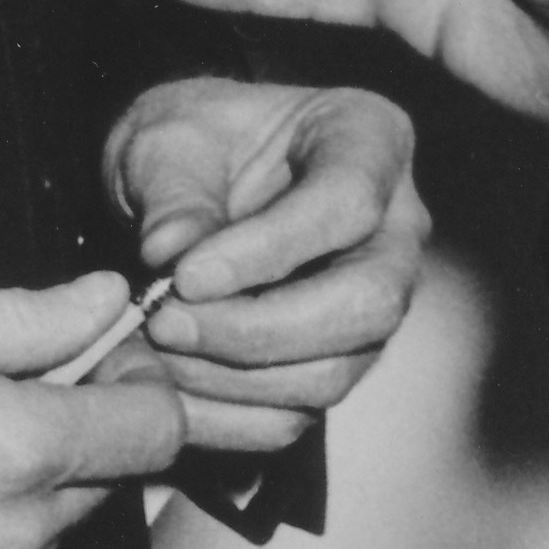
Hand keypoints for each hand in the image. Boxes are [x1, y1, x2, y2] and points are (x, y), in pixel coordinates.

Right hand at [0, 268, 185, 548]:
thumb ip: (24, 314)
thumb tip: (106, 302)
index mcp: (12, 450)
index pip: (155, 430)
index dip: (137, 381)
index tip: (99, 356)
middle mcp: (3, 542)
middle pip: (102, 487)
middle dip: (72, 434)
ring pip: (42, 543)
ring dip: (18, 497)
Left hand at [101, 78, 429, 454]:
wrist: (188, 179)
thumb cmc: (194, 140)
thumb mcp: (168, 136)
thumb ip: (174, 189)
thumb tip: (171, 254)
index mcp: (370, 140)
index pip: (348, 203)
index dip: (269, 249)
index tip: (185, 274)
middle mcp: (394, 230)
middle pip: (367, 302)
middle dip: (260, 328)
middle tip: (167, 322)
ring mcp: (372, 303)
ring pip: (336, 370)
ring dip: (234, 377)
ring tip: (155, 348)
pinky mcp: (335, 360)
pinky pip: (299, 412)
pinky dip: (226, 412)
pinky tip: (167, 382)